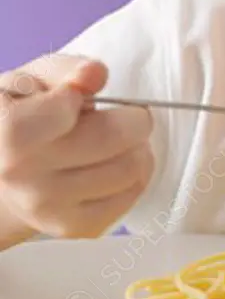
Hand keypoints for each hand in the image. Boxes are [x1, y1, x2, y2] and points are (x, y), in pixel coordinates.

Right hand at [0, 53, 153, 240]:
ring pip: (132, 168)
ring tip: (118, 141)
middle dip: (132, 119)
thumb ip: (63, 70)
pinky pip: (132, 194)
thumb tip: (95, 74)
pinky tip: (114, 164)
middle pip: (114, 139)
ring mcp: (51, 208)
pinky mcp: (76, 228)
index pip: (65, 109)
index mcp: (8, 134)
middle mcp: (25, 177)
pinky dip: (135, 174)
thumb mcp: (28, 81)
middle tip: (125, 116)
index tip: (76, 97)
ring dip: (137, 148)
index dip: (81, 95)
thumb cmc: (18, 119)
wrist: (1, 181)